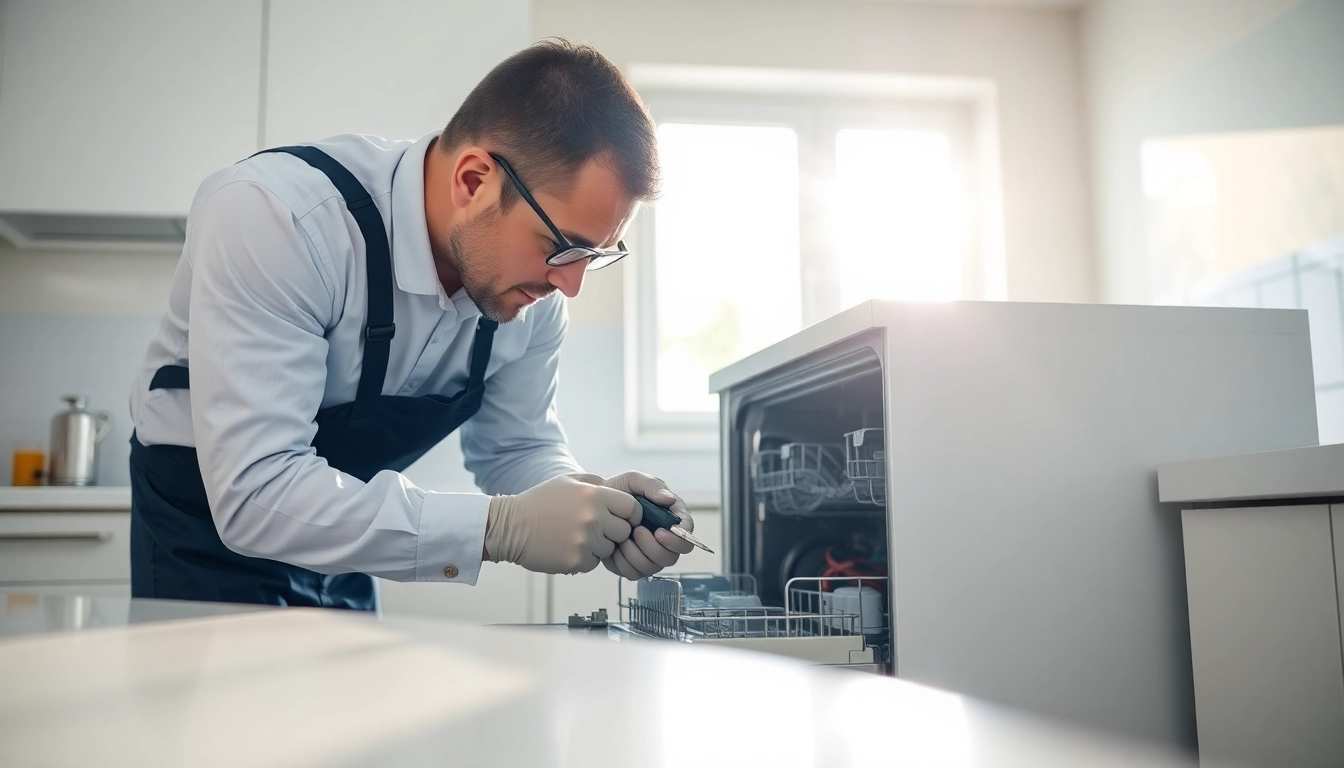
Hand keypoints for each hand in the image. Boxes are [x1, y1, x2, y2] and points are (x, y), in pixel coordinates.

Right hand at [484, 474, 638, 574]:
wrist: (510, 526)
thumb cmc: (539, 502)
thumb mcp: (567, 481)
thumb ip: (595, 482)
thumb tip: (618, 490)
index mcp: (593, 495)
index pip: (632, 508)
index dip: (630, 514)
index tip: (621, 518)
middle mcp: (592, 517)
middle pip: (624, 531)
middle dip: (614, 532)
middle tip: (595, 529)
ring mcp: (584, 541)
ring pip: (609, 549)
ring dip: (598, 546)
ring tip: (575, 536)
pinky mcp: (575, 561)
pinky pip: (593, 563)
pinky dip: (583, 558)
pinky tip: (566, 547)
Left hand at [599, 471, 695, 579]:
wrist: (594, 504)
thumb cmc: (618, 490)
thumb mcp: (635, 480)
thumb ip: (654, 486)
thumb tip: (669, 500)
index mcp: (671, 520)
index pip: (687, 537)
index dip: (677, 539)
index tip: (659, 532)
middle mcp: (663, 541)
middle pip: (671, 558)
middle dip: (653, 548)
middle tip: (637, 532)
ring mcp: (648, 555)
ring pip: (652, 568)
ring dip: (636, 555)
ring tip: (623, 538)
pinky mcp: (632, 565)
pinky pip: (633, 574)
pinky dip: (623, 563)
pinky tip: (615, 548)